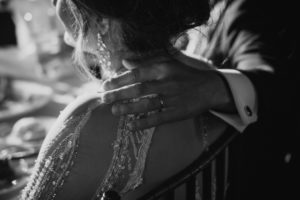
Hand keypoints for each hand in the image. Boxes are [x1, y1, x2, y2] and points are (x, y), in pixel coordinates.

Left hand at [102, 55, 234, 129]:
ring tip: (114, 110)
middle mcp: (167, 83)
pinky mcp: (178, 113)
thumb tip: (125, 61)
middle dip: (118, 94)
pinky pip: (158, 119)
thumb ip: (146, 61)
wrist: (210, 88)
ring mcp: (173, 99)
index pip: (137, 74)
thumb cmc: (185, 74)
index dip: (119, 80)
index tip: (105, 85)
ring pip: (146, 105)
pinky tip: (131, 126)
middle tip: (104, 99)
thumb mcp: (169, 62)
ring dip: (128, 108)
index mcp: (164, 69)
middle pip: (138, 89)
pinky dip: (144, 123)